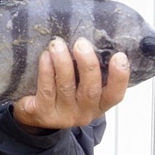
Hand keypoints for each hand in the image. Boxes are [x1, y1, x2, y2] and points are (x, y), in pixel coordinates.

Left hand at [13, 37, 129, 131]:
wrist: (35, 115)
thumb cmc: (62, 92)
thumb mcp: (80, 85)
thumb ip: (88, 70)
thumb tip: (91, 39)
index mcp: (99, 104)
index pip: (115, 95)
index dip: (119, 77)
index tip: (119, 55)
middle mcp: (84, 113)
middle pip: (90, 90)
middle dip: (87, 64)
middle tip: (81, 43)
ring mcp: (64, 115)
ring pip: (66, 87)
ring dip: (63, 63)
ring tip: (57, 44)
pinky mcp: (44, 113)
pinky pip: (47, 90)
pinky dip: (46, 70)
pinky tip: (45, 56)